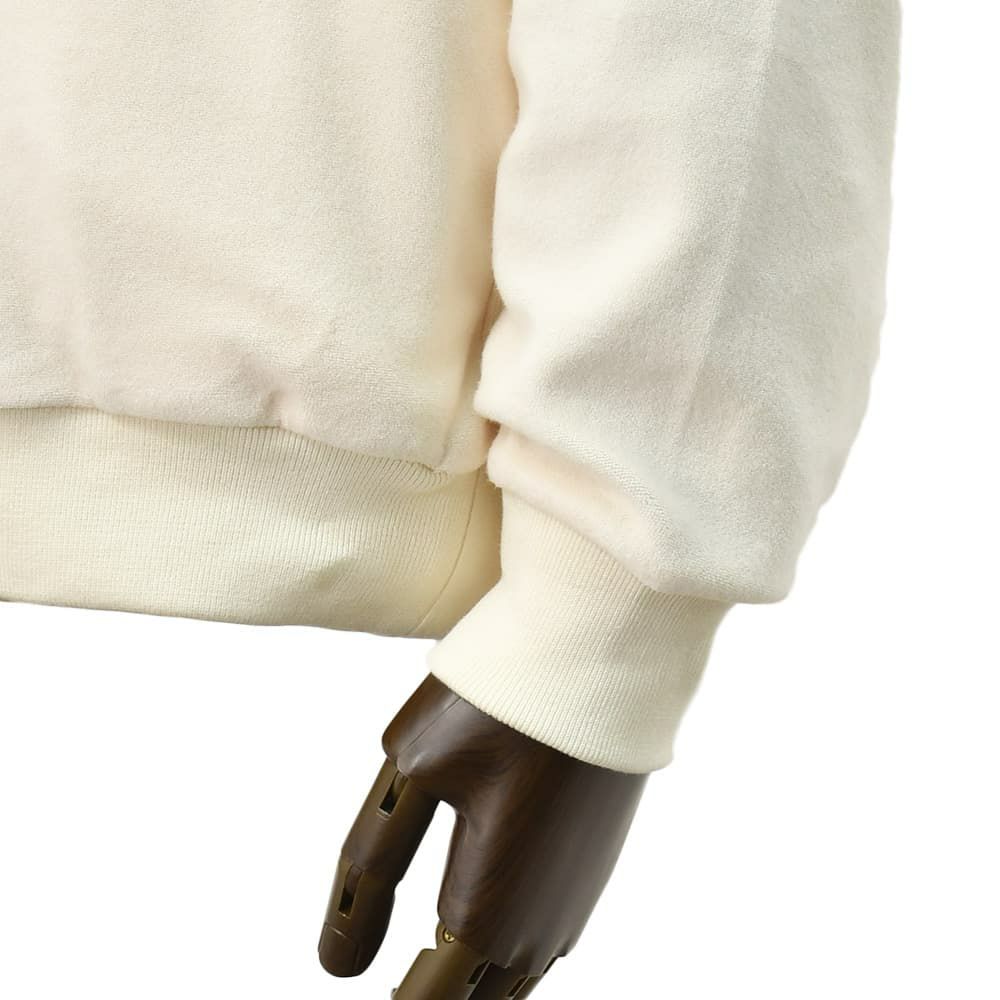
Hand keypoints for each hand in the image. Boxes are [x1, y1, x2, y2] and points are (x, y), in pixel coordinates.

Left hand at [317, 675, 646, 996]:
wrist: (601, 657)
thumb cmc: (499, 707)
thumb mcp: (412, 773)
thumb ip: (370, 871)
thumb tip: (337, 964)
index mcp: (487, 916)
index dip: (397, 994)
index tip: (367, 970)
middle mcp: (540, 929)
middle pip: (473, 998)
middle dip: (431, 986)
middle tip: (394, 967)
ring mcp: (576, 901)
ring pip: (513, 977)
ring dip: (469, 969)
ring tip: (430, 947)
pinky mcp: (594, 869)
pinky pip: (545, 936)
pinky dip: (506, 938)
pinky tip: (488, 903)